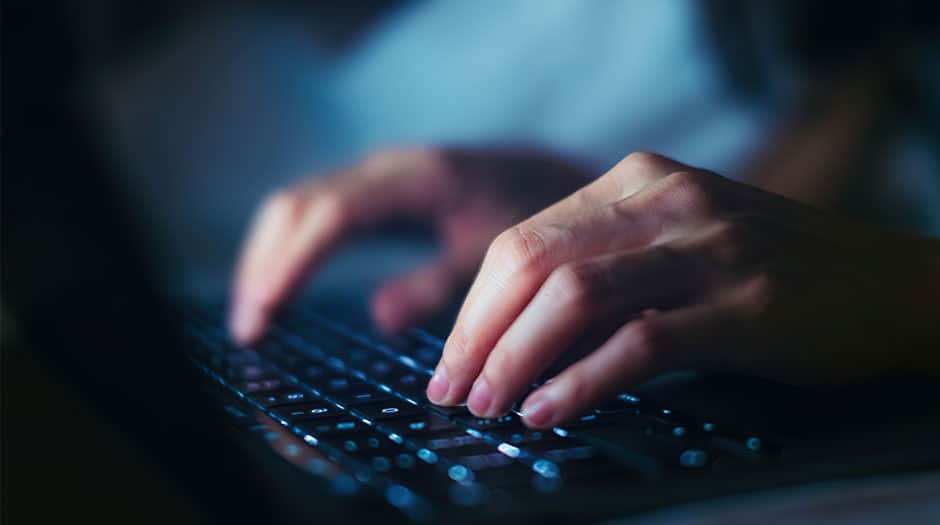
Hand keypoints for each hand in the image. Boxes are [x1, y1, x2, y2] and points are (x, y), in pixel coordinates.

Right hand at [229, 147, 591, 344]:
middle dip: (264, 265)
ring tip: (251, 322)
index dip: (294, 261)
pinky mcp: (370, 191)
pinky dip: (285, 251)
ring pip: (294, 207)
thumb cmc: (530, 216)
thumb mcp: (495, 257)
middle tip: (248, 332)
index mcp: (417, 179)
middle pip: (297, 206)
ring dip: (266, 260)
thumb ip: (442, 285)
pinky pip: (310, 214)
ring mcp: (373, 175)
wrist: (550, 176)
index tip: (265, 308)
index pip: (333, 214)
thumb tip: (379, 316)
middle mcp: (385, 168)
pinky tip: (276, 292)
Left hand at [426, 152, 939, 427]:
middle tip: (452, 393)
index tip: (452, 359)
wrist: (903, 287)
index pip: (524, 237)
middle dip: (477, 334)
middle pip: (533, 261)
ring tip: (488, 408)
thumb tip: (518, 333)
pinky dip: (580, 380)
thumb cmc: (784, 273)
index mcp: (642, 179)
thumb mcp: (687, 244)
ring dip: (514, 357)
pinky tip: (547, 413)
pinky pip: (640, 341)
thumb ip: (611, 268)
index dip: (474, 304)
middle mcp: (669, 199)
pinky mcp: (747, 304)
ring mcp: (711, 247)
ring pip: (574, 295)